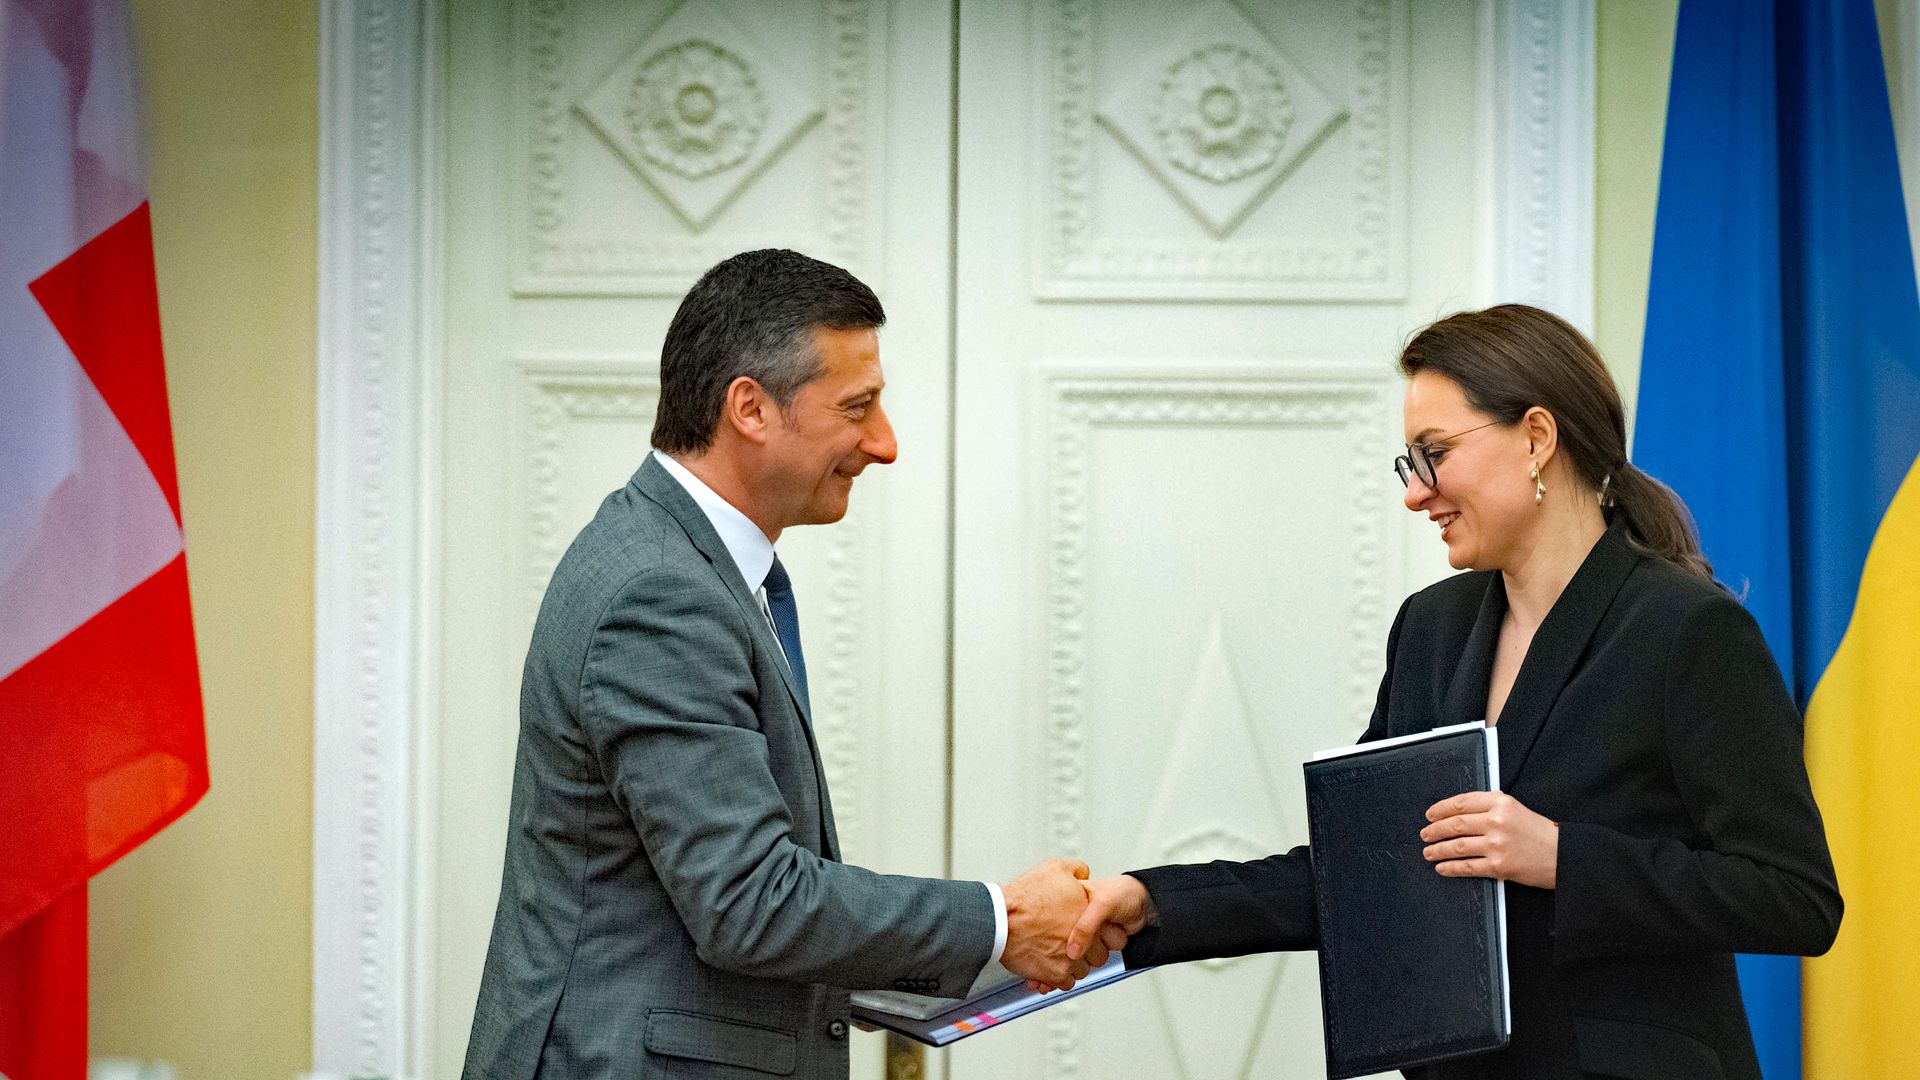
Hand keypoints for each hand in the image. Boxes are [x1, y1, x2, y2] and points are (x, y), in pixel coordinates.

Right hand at [1000, 858, 1092, 991]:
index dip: (1097, 933)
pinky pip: (1066, 983)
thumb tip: (1083, 873)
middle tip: (1071, 944)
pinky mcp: (1055, 974)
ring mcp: (1071, 958)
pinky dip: (1058, 977)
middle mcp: (1083, 938)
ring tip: (1056, 953)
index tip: (1089, 933)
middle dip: (1086, 951)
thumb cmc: (1023, 897)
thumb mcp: (1055, 868)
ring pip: (1081, 970)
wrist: (999, 919)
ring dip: (1071, 964)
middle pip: (1098, 954)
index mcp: (1088, 914)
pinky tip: (1049, 965)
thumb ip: (1077, 870)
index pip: (1109, 932)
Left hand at [1422, 791, 1558, 888]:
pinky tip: (1442, 868)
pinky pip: (1467, 867)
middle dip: (1435, 830)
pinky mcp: (1499, 866)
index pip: (1462, 802)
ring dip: (1438, 849)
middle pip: (1455, 824)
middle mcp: (1497, 821)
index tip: (1430, 815)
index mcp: (1500, 803)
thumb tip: (1461, 809)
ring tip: (1428, 852)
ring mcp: (1497, 844)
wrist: (1562, 856)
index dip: (1441, 809)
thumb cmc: (1539, 833)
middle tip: (1425, 834)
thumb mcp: (1516, 809)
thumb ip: (1491, 806)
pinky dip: (1451, 867)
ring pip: (1457, 846)